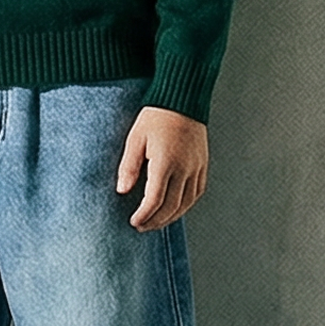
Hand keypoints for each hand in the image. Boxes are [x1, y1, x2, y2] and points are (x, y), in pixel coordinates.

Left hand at [116, 106, 208, 230]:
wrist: (182, 99)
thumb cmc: (156, 115)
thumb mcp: (135, 138)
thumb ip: (129, 166)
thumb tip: (121, 190)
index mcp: (165, 162)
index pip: (154, 200)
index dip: (143, 215)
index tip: (133, 221)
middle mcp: (184, 169)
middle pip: (171, 207)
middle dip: (155, 221)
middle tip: (141, 226)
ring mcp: (196, 168)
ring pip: (186, 204)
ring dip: (170, 217)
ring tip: (156, 222)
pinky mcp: (202, 164)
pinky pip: (196, 193)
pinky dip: (185, 205)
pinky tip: (175, 208)